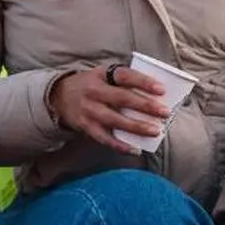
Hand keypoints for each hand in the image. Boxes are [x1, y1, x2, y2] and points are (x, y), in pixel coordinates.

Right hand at [50, 63, 167, 151]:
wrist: (59, 96)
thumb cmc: (92, 85)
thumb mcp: (104, 75)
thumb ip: (125, 82)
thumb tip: (157, 94)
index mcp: (102, 75)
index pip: (124, 75)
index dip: (143, 82)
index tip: (161, 90)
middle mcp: (94, 91)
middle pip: (122, 98)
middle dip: (145, 106)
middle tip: (164, 112)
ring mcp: (89, 110)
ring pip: (114, 120)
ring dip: (136, 127)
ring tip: (155, 131)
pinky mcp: (86, 126)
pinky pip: (105, 138)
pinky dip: (120, 145)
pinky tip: (135, 149)